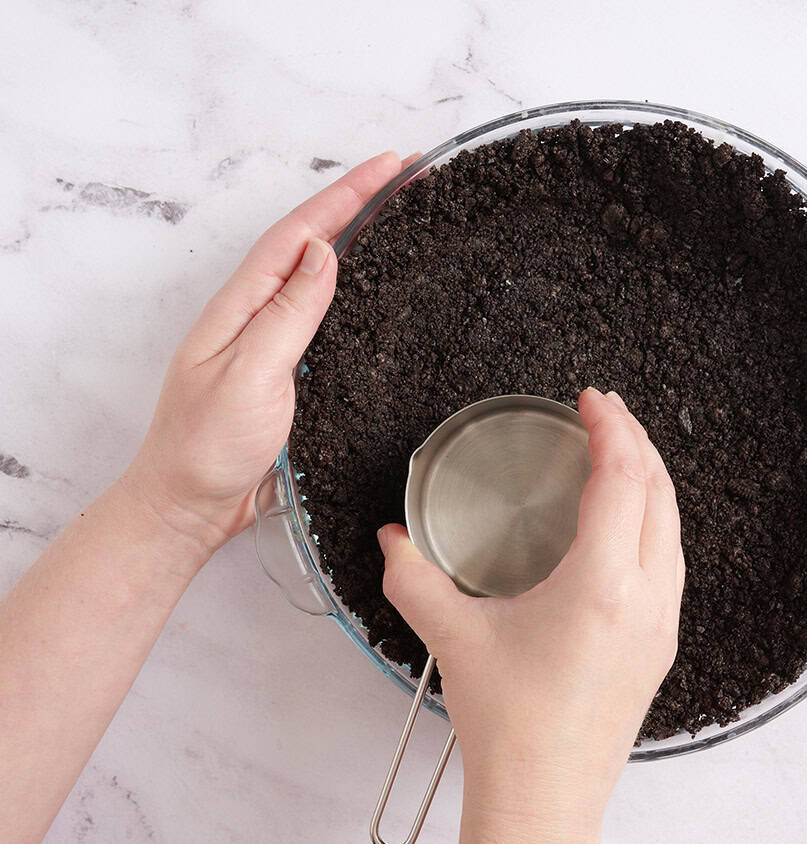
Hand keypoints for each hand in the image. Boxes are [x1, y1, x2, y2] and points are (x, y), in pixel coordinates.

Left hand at [124, 152, 411, 554]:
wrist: (190, 504)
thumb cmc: (207, 445)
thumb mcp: (250, 374)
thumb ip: (288, 313)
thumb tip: (323, 251)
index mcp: (241, 305)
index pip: (300, 232)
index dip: (346, 194)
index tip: (391, 165)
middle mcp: (255, 313)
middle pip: (310, 241)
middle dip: (357, 202)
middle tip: (406, 177)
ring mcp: (271, 341)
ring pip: (319, 274)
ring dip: (359, 239)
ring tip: (400, 214)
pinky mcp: (288, 370)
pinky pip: (325, 315)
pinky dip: (354, 289)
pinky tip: (375, 288)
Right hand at [378, 388, 683, 843]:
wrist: (545, 801)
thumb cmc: (510, 728)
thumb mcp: (454, 638)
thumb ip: (414, 579)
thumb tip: (392, 541)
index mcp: (602, 585)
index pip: (622, 479)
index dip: (611, 428)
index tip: (593, 399)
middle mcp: (645, 598)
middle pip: (659, 493)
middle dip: (637, 441)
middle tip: (606, 413)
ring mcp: (660, 624)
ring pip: (673, 527)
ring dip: (651, 480)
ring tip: (620, 454)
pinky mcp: (659, 646)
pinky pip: (671, 561)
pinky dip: (654, 521)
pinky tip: (627, 522)